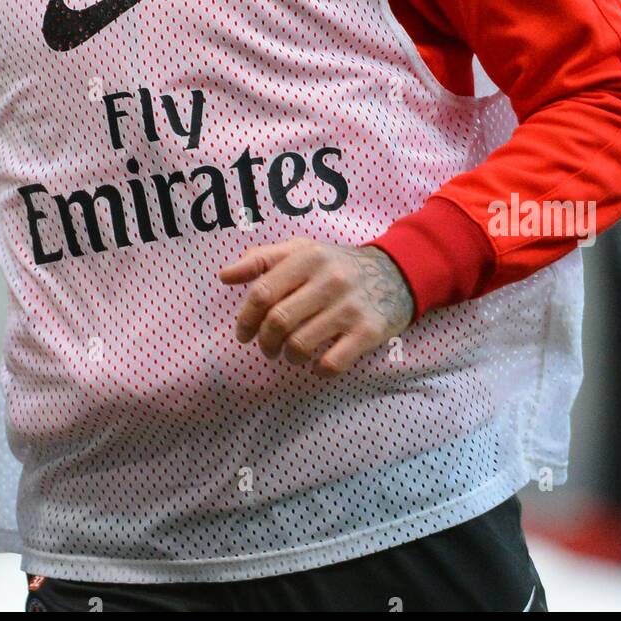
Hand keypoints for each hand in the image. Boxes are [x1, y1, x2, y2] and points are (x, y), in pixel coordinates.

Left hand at [218, 237, 414, 376]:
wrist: (397, 272)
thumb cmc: (337, 264)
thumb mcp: (302, 250)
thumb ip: (261, 259)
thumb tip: (223, 276)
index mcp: (308, 257)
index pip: (263, 292)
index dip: (246, 318)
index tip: (244, 333)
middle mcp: (329, 280)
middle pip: (278, 321)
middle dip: (265, 342)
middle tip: (267, 348)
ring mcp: (350, 307)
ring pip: (300, 345)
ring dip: (289, 357)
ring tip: (292, 354)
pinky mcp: (368, 331)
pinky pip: (332, 363)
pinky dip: (318, 370)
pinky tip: (317, 365)